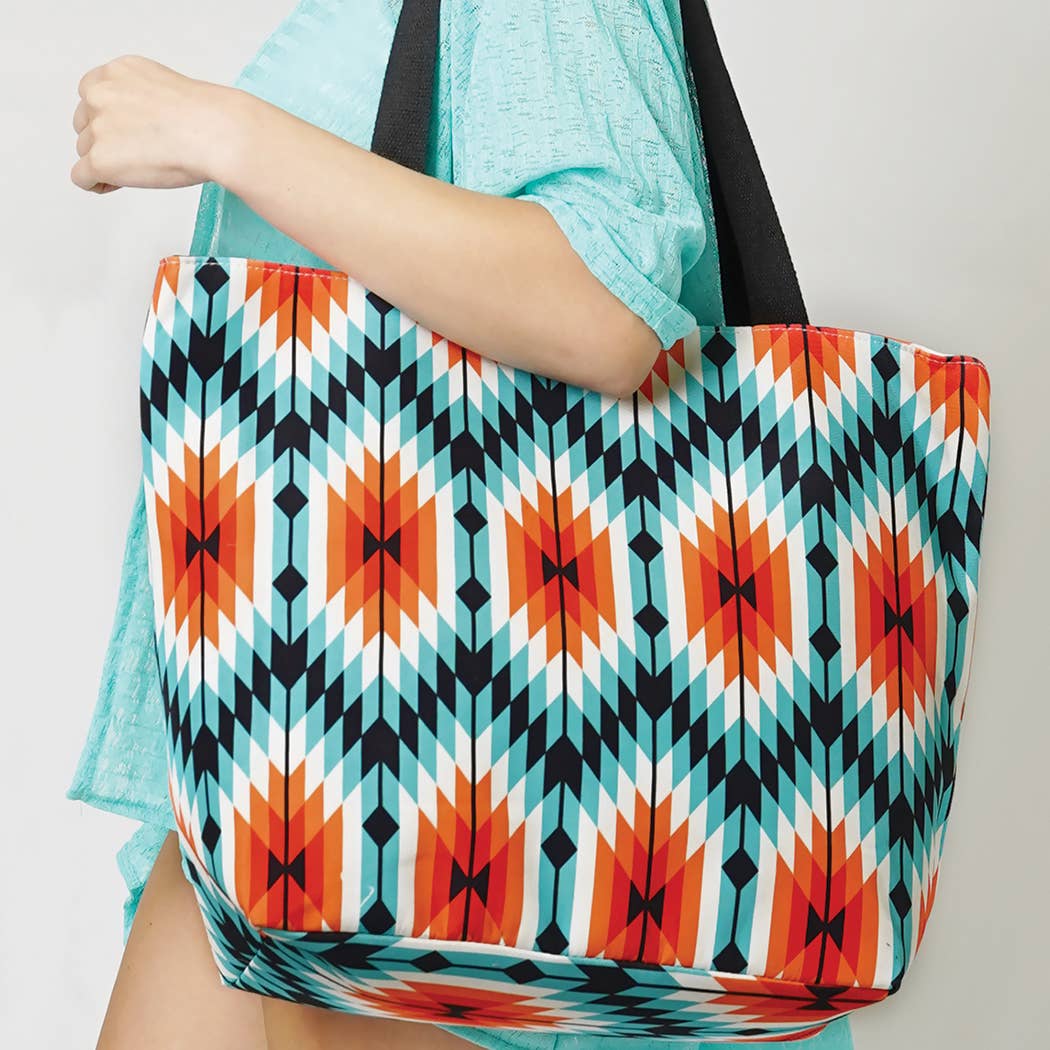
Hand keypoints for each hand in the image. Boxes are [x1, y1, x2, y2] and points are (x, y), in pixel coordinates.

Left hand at [71, 55, 233, 193]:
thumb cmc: (206, 118)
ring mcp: (98, 127)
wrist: (215, 134)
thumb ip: (142, 100)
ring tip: (139, 170)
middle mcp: (101, 94)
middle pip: (85, 124)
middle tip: (136, 155)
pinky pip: (82, 178)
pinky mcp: (100, 159)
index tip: (126, 133)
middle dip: (105, 141)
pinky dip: (97, 184)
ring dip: (106, 163)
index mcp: (118, 72)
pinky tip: (115, 184)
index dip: (109, 119)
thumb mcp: (167, 90)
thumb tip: (140, 125)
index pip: (93, 96)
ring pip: (85, 151)